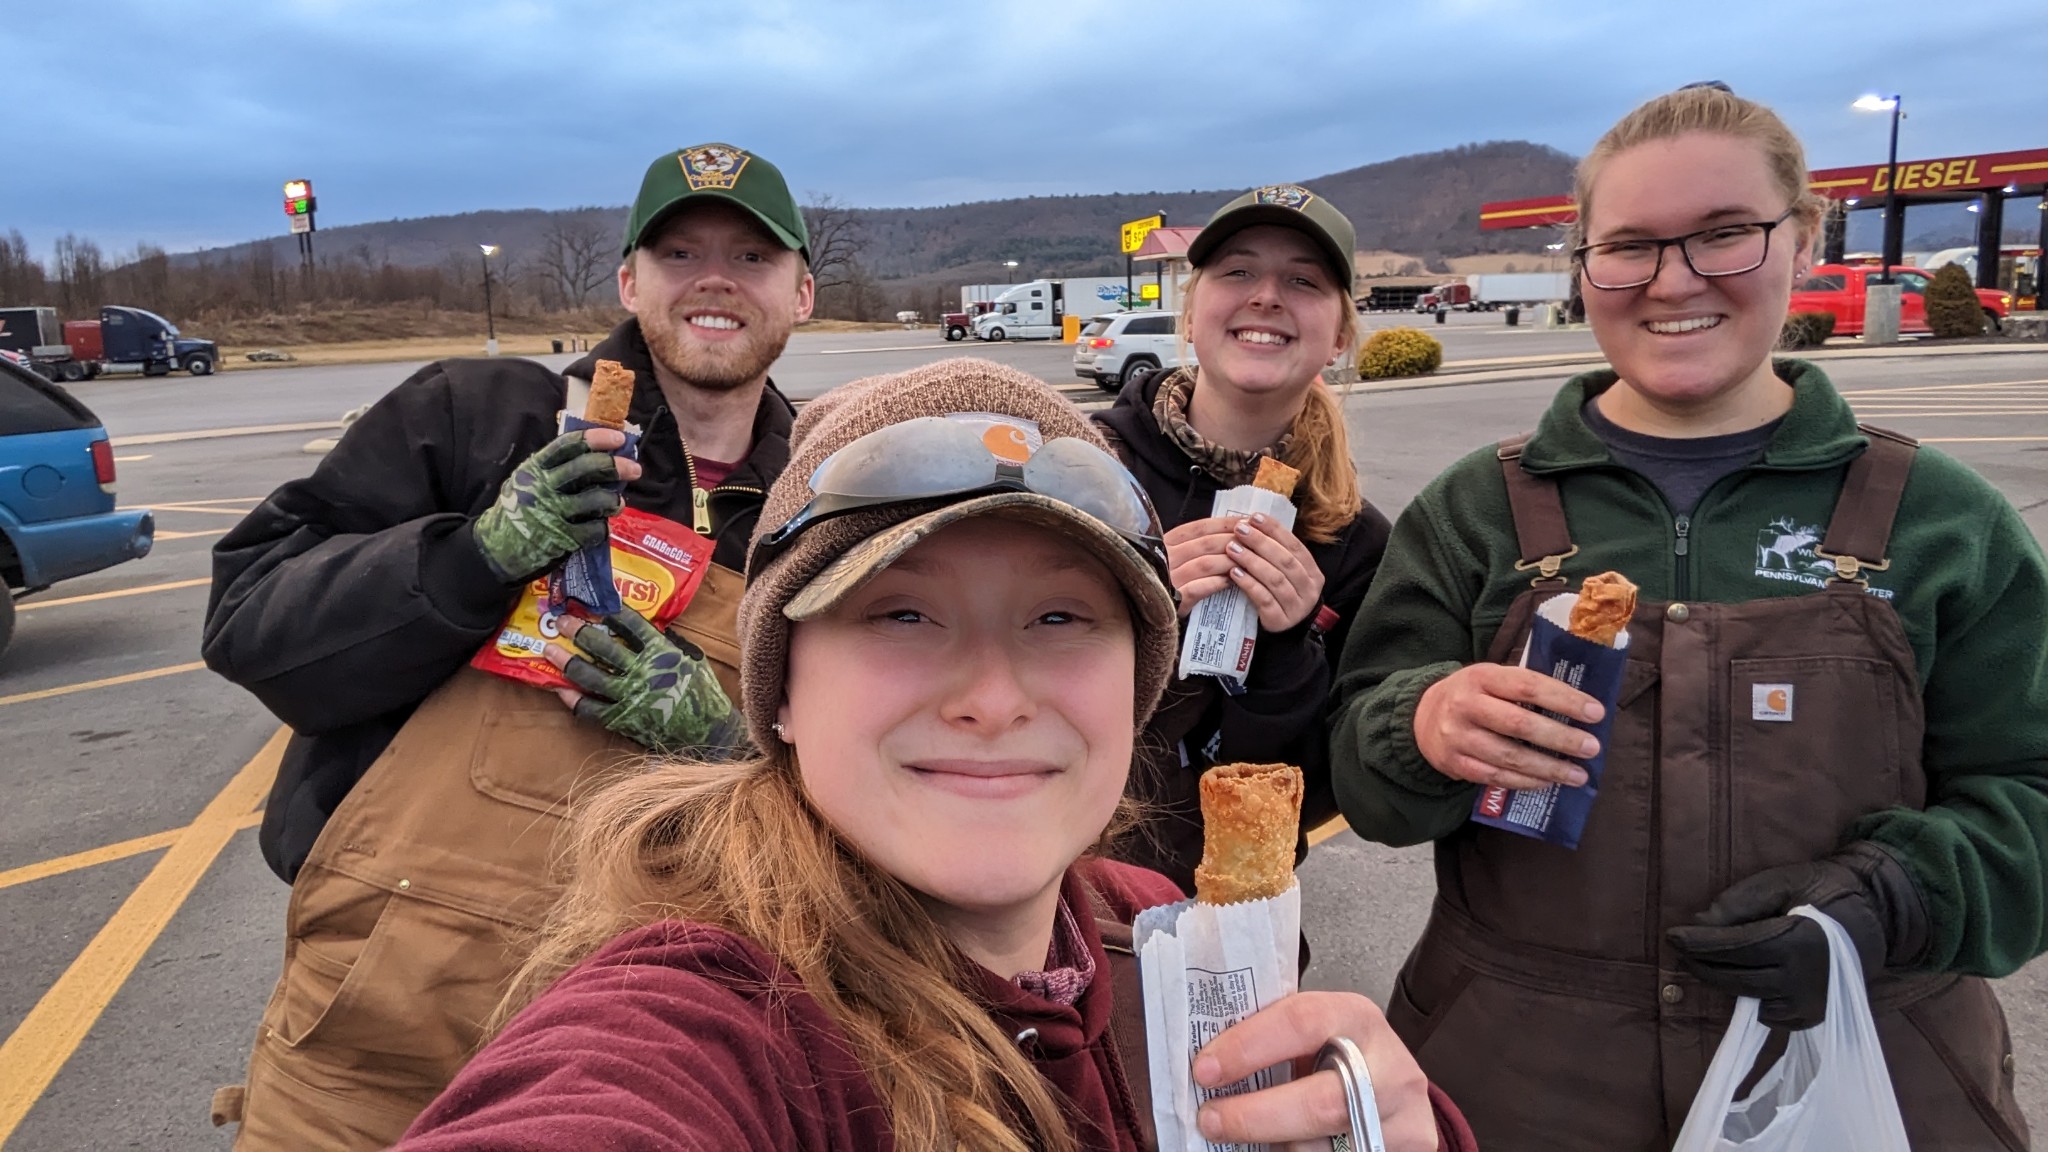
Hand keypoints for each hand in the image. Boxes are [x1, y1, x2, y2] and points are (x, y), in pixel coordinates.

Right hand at [474, 429, 643, 582]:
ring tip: (617, 502)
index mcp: (534, 468)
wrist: (497, 549)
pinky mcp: (561, 539)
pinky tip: (601, 525)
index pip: (568, 445)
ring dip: (613, 499)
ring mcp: (552, 514)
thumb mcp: (526, 482)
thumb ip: (554, 469)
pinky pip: (594, 529)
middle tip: (634, 468)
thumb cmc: (519, 510)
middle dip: (615, 465)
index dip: (596, 438)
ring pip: (595, 499)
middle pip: (586, 468)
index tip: (618, 437)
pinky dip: (602, 527)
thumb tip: (599, 455)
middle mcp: (543, 487)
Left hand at [544, 607, 743, 754]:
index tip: (596, 602)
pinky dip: (573, 699)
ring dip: (567, 661)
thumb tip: (652, 627)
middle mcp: (642, 672)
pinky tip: (561, 690)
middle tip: (562, 621)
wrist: (708, 735)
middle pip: (604, 647)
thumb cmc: (703, 695)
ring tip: (549, 649)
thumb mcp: (694, 660)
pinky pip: (590, 709)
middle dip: (580, 631)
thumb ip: (671, 643)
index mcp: (663, 652)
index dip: (612, 611)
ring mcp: (630, 697)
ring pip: (590, 676)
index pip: (632, 624)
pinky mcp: (622, 720)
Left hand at [1166, 513, 1324, 629]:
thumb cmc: (1279, 596)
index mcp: (1313, 572)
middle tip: (1239, 530)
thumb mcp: (1284, 574)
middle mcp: (1309, 589)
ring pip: (1275, 579)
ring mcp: (1297, 606)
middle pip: (1285, 560)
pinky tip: (1234, 573)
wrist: (1283, 635)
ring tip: (1232, 548)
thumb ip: (1276, 553)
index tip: (1254, 517)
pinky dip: (1249, 584)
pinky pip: (1264, 599)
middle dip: (1260, 542)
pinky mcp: (1281, 621)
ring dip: (1252, 561)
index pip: (1295, 545)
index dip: (1275, 530)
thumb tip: (1252, 522)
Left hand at [1193, 991, 1438, 1151]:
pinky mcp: (1408, 1149)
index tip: (1205, 1070)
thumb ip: (1272, 1041)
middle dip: (1254, 1116)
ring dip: (1275, 1146)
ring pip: (1325, 1147)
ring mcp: (1401, 1116)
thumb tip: (1204, 1067)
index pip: (1300, 1022)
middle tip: (1210, 1120)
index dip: (1247, 1047)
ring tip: (1246, 1141)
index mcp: (1355, 1017)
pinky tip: (1278, 1148)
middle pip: (1318, 1102)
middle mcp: (1387, 1066)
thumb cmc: (1340, 1057)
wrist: (1395, 1092)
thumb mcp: (1314, 1036)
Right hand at [1412, 663, 1602, 789]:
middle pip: (1519, 724)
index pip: (1528, 686)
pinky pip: (1496, 777)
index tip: (1596, 712)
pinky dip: (1526, 782)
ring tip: (1578, 775)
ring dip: (1549, 768)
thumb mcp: (1491, 678)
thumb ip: (1525, 688)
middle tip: (1592, 748)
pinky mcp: (1455, 764)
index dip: (1564, 699)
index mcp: (1481, 677)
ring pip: (1509, 756)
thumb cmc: (1472, 695)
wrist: (1421, 717)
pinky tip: (1548, 782)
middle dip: (1561, 738)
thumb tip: (1579, 708)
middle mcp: (1466, 705)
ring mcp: (1458, 737)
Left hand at [1666, 843, 1928, 1029]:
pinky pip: (1770, 1015)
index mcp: (1797, 941)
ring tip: (1711, 961)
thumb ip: (1737, 904)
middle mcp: (1805, 979)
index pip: (1733, 948)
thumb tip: (1698, 924)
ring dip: (1725, 981)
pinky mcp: (1815, 1016)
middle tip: (1684, 948)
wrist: (1874, 915)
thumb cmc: (1823, 891)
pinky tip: (1748, 977)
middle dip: (1703, 964)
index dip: (1698, 944)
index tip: (1672, 936)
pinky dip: (1753, 998)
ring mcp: (1812, 1003)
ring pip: (1749, 998)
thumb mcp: (1780, 882)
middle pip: (1735, 978)